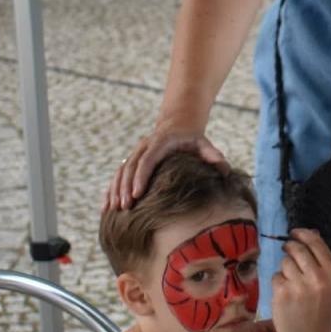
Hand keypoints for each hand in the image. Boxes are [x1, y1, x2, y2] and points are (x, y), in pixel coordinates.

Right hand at [104, 119, 227, 211]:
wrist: (178, 123)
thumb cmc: (193, 137)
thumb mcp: (204, 143)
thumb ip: (212, 155)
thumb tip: (224, 168)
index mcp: (160, 142)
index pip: (147, 160)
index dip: (141, 177)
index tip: (137, 194)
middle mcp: (144, 147)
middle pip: (130, 167)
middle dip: (125, 187)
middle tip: (125, 207)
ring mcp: (136, 153)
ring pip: (121, 171)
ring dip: (115, 189)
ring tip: (113, 209)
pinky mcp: (132, 160)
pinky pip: (118, 175)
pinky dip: (111, 189)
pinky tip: (106, 206)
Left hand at [270, 230, 330, 331]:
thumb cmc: (322, 316)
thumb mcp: (330, 288)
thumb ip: (321, 263)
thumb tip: (312, 233)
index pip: (316, 243)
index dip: (303, 234)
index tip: (295, 233)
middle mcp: (318, 277)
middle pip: (297, 249)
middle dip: (289, 247)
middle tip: (286, 250)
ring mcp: (299, 285)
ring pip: (284, 263)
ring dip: (284, 270)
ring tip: (292, 287)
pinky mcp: (282, 293)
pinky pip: (275, 278)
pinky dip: (278, 285)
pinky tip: (285, 298)